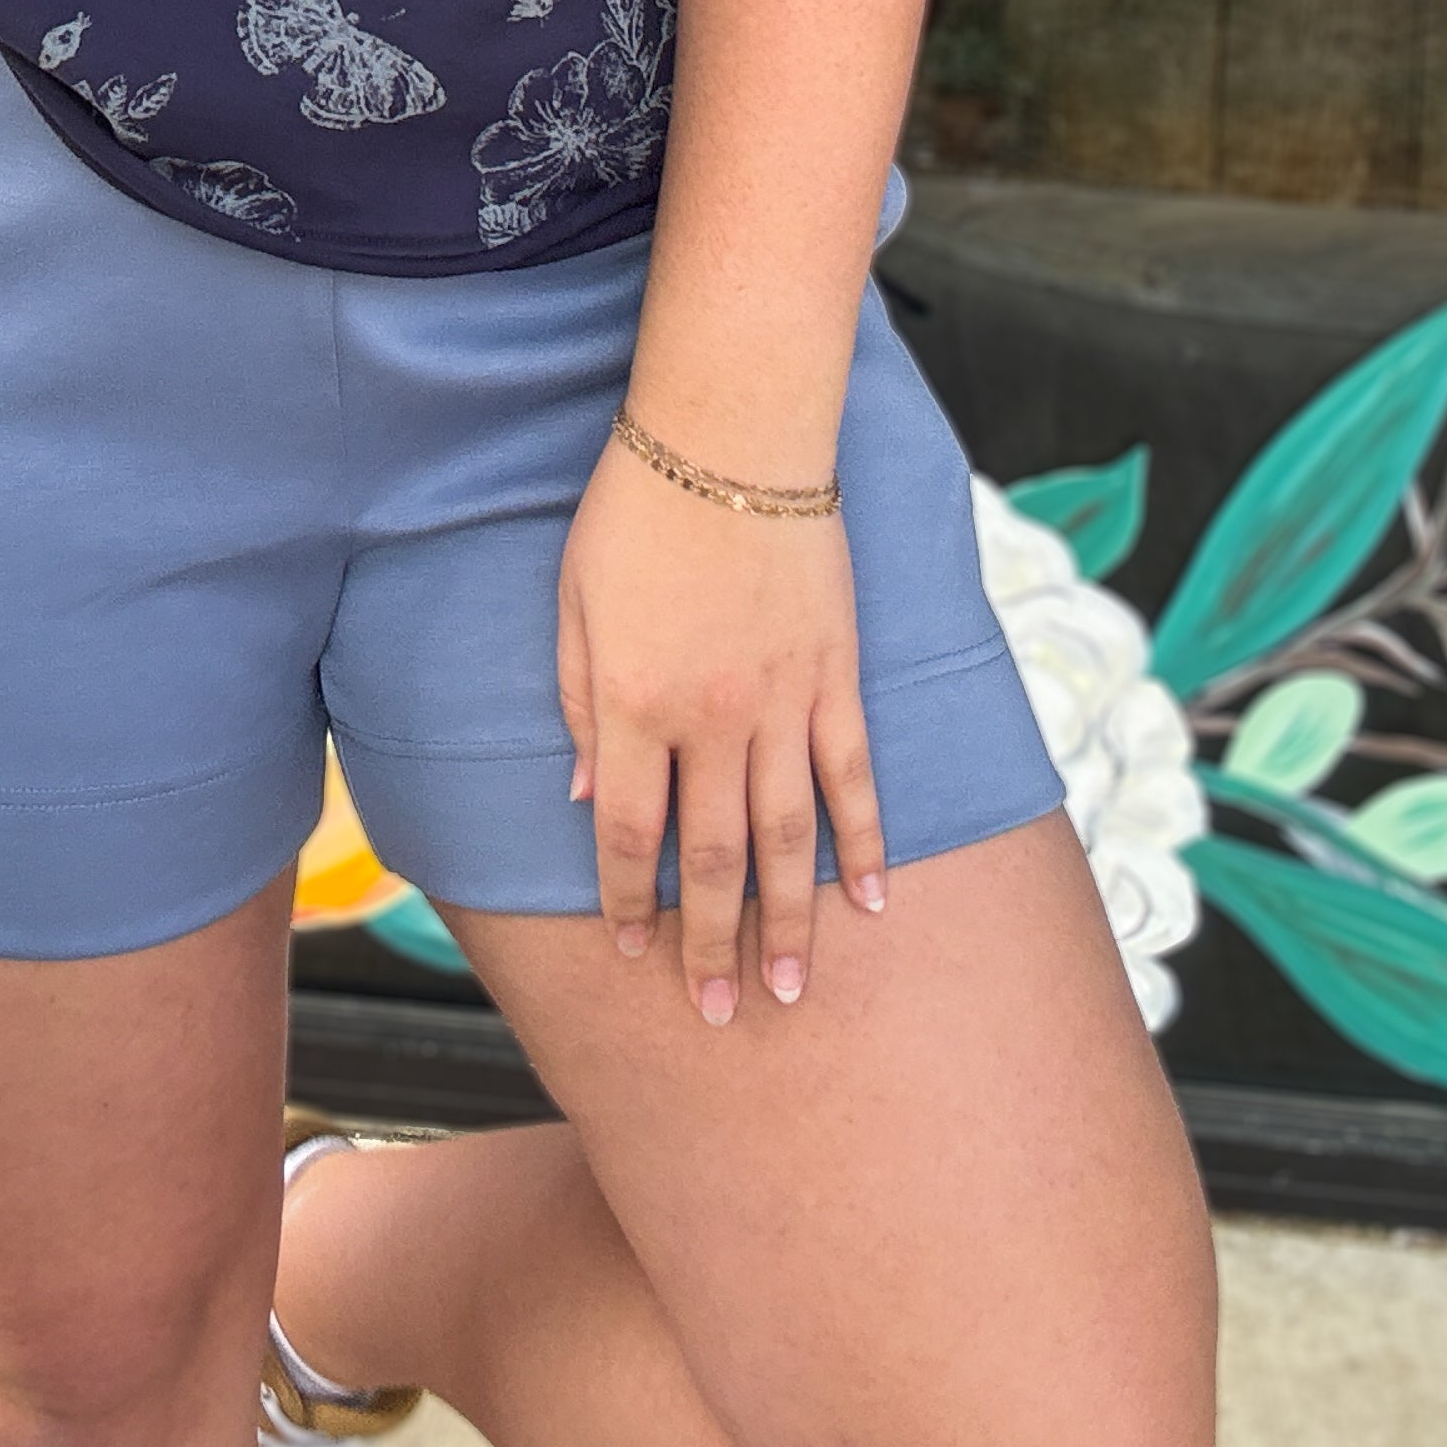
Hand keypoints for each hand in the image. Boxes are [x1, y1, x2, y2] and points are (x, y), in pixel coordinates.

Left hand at [558, 431, 884, 1023]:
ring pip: (786, 835)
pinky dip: (863, 842)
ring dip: (790, 919)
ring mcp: (783, 700)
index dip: (630, 900)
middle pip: (710, 854)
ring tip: (795, 992)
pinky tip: (871, 901)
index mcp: (633, 702)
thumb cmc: (635, 506)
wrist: (731, 434)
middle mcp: (709, 717)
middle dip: (712, 941)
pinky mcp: (837, 674)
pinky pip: (854, 776)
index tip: (635, 955)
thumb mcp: (574, 600)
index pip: (629, 832)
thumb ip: (580, 704)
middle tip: (720, 1012)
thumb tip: (588, 804)